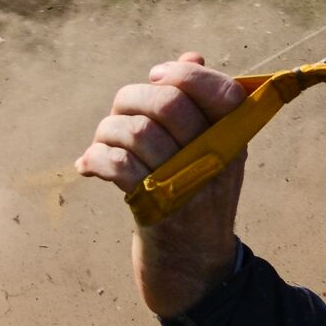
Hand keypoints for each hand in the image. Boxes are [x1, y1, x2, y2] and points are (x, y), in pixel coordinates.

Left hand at [75, 52, 247, 316]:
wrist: (194, 268)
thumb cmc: (197, 200)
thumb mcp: (211, 151)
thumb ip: (202, 105)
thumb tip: (192, 57)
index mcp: (235, 139)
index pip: (219, 88)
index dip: (180, 74)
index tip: (156, 76)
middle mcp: (218, 160)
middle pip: (169, 103)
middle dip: (131, 98)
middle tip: (119, 114)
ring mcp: (189, 186)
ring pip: (137, 132)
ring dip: (107, 131)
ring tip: (102, 143)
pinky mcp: (158, 212)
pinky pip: (117, 166)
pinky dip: (96, 159)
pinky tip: (89, 165)